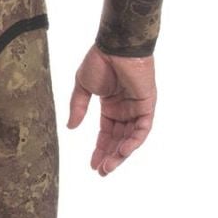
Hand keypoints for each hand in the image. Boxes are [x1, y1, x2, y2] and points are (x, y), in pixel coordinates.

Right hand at [67, 46, 156, 175]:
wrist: (115, 46)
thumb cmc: (99, 60)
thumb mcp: (83, 87)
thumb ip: (78, 107)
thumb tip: (71, 128)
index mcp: (111, 105)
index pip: (107, 133)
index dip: (100, 149)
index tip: (92, 165)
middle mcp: (125, 109)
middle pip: (119, 139)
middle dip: (110, 156)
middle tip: (101, 171)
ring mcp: (137, 108)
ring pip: (131, 138)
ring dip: (121, 154)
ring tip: (108, 167)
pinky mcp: (147, 105)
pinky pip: (142, 129)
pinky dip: (133, 141)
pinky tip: (122, 152)